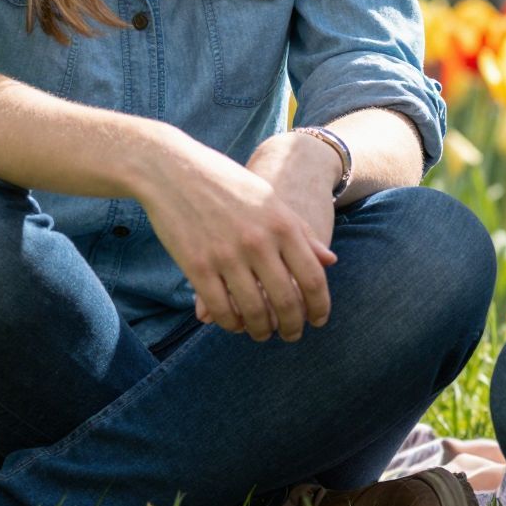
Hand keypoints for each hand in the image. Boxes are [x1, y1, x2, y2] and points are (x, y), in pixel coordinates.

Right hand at [133, 129, 335, 342]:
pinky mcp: (196, 266)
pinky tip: (235, 323)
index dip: (319, 307)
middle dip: (293, 327)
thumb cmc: (228, 184)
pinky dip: (231, 323)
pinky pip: (221, 309)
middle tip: (291, 335)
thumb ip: (301, 233)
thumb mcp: (271, 200)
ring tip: (263, 333)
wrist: (174, 170)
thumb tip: (331, 261)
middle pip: (287, 302)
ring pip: (254, 312)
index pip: (313, 278)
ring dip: (261, 330)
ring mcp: (226, 255)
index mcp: (282, 224)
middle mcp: (258, 242)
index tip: (319, 320)